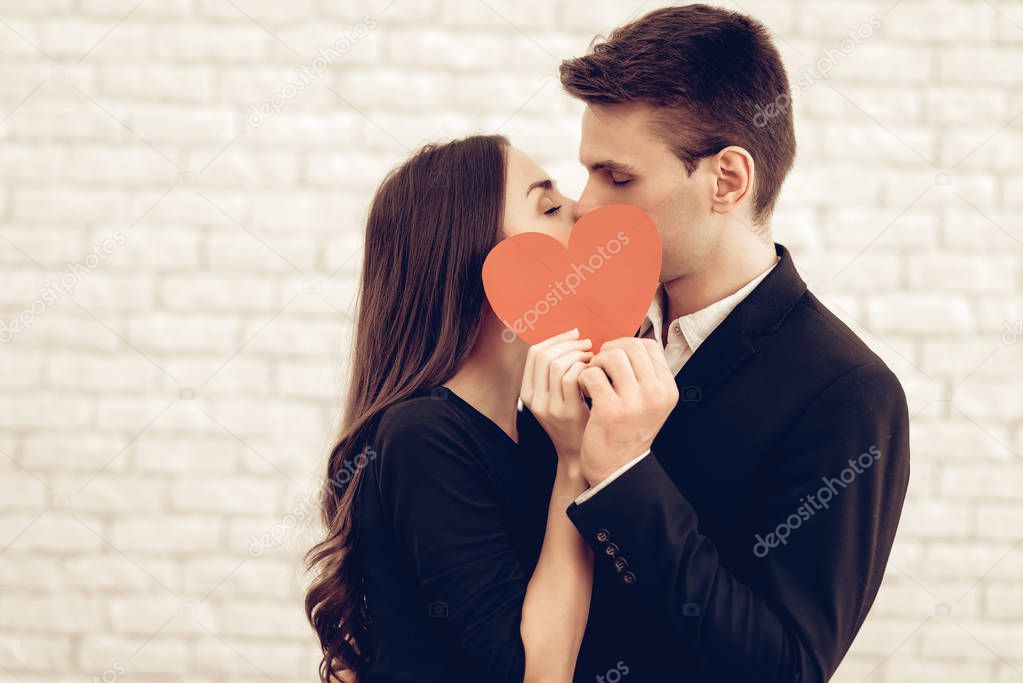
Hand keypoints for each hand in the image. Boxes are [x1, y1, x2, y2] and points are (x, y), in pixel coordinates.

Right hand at [520, 328, 592, 468]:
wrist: (580, 454)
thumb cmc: (574, 420)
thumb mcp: (556, 396)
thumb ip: (557, 372)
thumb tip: (571, 337)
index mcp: (528, 391)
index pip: (535, 353)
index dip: (556, 338)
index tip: (575, 335)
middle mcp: (534, 399)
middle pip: (545, 355)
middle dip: (569, 343)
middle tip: (587, 344)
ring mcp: (549, 407)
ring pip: (558, 364)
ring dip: (579, 354)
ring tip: (593, 357)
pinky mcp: (567, 413)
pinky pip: (573, 378)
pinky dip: (585, 368)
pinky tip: (595, 371)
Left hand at [576, 337, 677, 484]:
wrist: (617, 468)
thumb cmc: (628, 431)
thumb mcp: (650, 403)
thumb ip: (645, 375)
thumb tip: (626, 345)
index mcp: (667, 389)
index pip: (649, 346)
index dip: (626, 345)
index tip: (613, 357)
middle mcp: (655, 393)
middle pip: (630, 347)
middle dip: (608, 351)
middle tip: (599, 366)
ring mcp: (634, 401)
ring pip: (611, 356)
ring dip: (596, 363)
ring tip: (592, 379)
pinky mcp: (610, 409)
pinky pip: (591, 374)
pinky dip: (583, 378)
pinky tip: (585, 391)